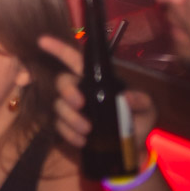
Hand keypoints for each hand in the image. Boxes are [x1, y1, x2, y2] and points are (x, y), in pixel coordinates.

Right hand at [37, 36, 156, 149]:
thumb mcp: (146, 110)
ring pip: (59, 106)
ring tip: (87, 131)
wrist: (130, 150)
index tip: (43, 41)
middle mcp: (81, 91)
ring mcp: (72, 110)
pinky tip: (81, 141)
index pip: (75, 60)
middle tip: (79, 104)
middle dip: (67, 91)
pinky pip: (59, 127)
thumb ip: (141, 101)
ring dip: (70, 117)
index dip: (59, 49)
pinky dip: (69, 134)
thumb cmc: (137, 122)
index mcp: (98, 80)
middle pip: (62, 82)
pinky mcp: (68, 128)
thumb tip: (126, 97)